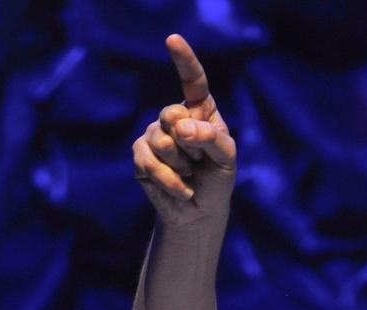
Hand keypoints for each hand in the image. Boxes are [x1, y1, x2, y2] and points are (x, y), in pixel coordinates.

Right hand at [132, 34, 236, 225]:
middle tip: (198, 163)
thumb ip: (211, 138)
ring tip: (189, 176)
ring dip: (181, 167)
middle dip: (189, 145)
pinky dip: (171, 182)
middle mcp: (175, 117)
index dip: (184, 60)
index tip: (172, 39)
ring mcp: (154, 134)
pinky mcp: (140, 155)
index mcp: (200, 111)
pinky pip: (151, 163)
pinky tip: (181, 189)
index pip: (193, 81)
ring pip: (162, 141)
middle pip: (171, 115)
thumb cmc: (216, 182)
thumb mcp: (226, 160)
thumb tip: (179, 126)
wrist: (200, 214)